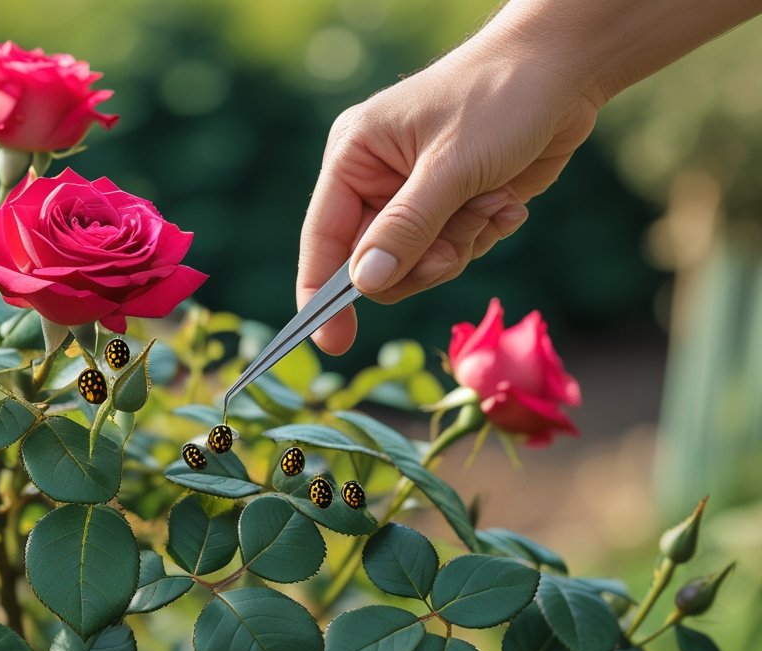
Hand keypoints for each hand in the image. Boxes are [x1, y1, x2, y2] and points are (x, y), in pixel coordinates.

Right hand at [297, 37, 599, 353]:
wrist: (565, 71)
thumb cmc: (499, 99)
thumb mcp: (449, 167)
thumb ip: (406, 228)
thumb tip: (365, 285)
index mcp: (355, 158)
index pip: (324, 238)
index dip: (323, 294)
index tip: (333, 342)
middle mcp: (376, 180)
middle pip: (376, 264)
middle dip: (422, 260)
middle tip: (456, 245)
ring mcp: (415, 197)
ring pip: (418, 265)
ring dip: (461, 244)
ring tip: (491, 204)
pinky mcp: (452, 208)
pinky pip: (454, 253)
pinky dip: (482, 235)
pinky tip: (506, 202)